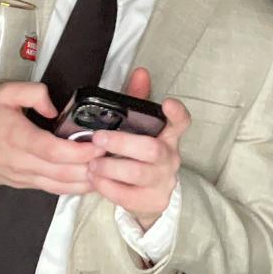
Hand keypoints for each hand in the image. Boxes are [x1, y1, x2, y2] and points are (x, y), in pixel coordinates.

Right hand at [0, 82, 105, 194]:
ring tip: (108, 172)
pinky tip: (90, 181)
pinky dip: (73, 188)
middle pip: (62, 172)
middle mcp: (22, 162)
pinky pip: (52, 189)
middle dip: (90, 168)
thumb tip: (54, 107)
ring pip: (60, 186)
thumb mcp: (5, 92)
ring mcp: (23, 177)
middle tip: (114, 158)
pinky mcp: (25, 185)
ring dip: (85, 182)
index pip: (52, 150)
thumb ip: (33, 92)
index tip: (98, 145)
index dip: (77, 151)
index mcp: (17, 137)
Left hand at [86, 67, 190, 230]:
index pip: (182, 122)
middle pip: (152, 150)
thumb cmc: (140, 154)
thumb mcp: (140, 127)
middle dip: (122, 143)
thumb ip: (138, 100)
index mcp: (169, 136)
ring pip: (137, 174)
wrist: (150, 195)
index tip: (167, 103)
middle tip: (97, 139)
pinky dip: (107, 187)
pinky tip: (94, 179)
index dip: (177, 113)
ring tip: (90, 163)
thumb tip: (140, 72)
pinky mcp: (151, 201)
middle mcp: (170, 158)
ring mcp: (163, 181)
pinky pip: (127, 196)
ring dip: (109, 167)